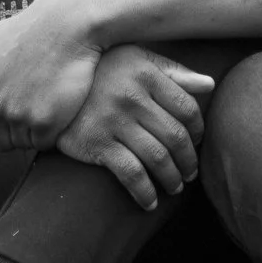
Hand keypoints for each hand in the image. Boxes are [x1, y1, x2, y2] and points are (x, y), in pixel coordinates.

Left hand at [0, 0, 103, 152]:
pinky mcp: (45, 121)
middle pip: (1, 143)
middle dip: (15, 134)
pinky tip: (59, 110)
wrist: (66, 24)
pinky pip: (44, 143)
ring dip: (34, 133)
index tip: (11, 117)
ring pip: (23, 144)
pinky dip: (53, 133)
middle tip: (34, 111)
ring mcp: (18, 115)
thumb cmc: (29, 29)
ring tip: (47, 107)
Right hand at [55, 45, 210, 208]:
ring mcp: (114, 121)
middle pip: (176, 136)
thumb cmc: (102, 70)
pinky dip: (145, 192)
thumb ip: (173, 71)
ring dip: (172, 179)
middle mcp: (133, 97)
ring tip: (176, 187)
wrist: (51, 83)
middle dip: (188, 160)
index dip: (198, 129)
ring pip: (158, 158)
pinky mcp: (97, 143)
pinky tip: (150, 202)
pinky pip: (131, 174)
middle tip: (190, 172)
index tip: (197, 141)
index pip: (187, 107)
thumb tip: (210, 84)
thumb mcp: (136, 60)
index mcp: (147, 74)